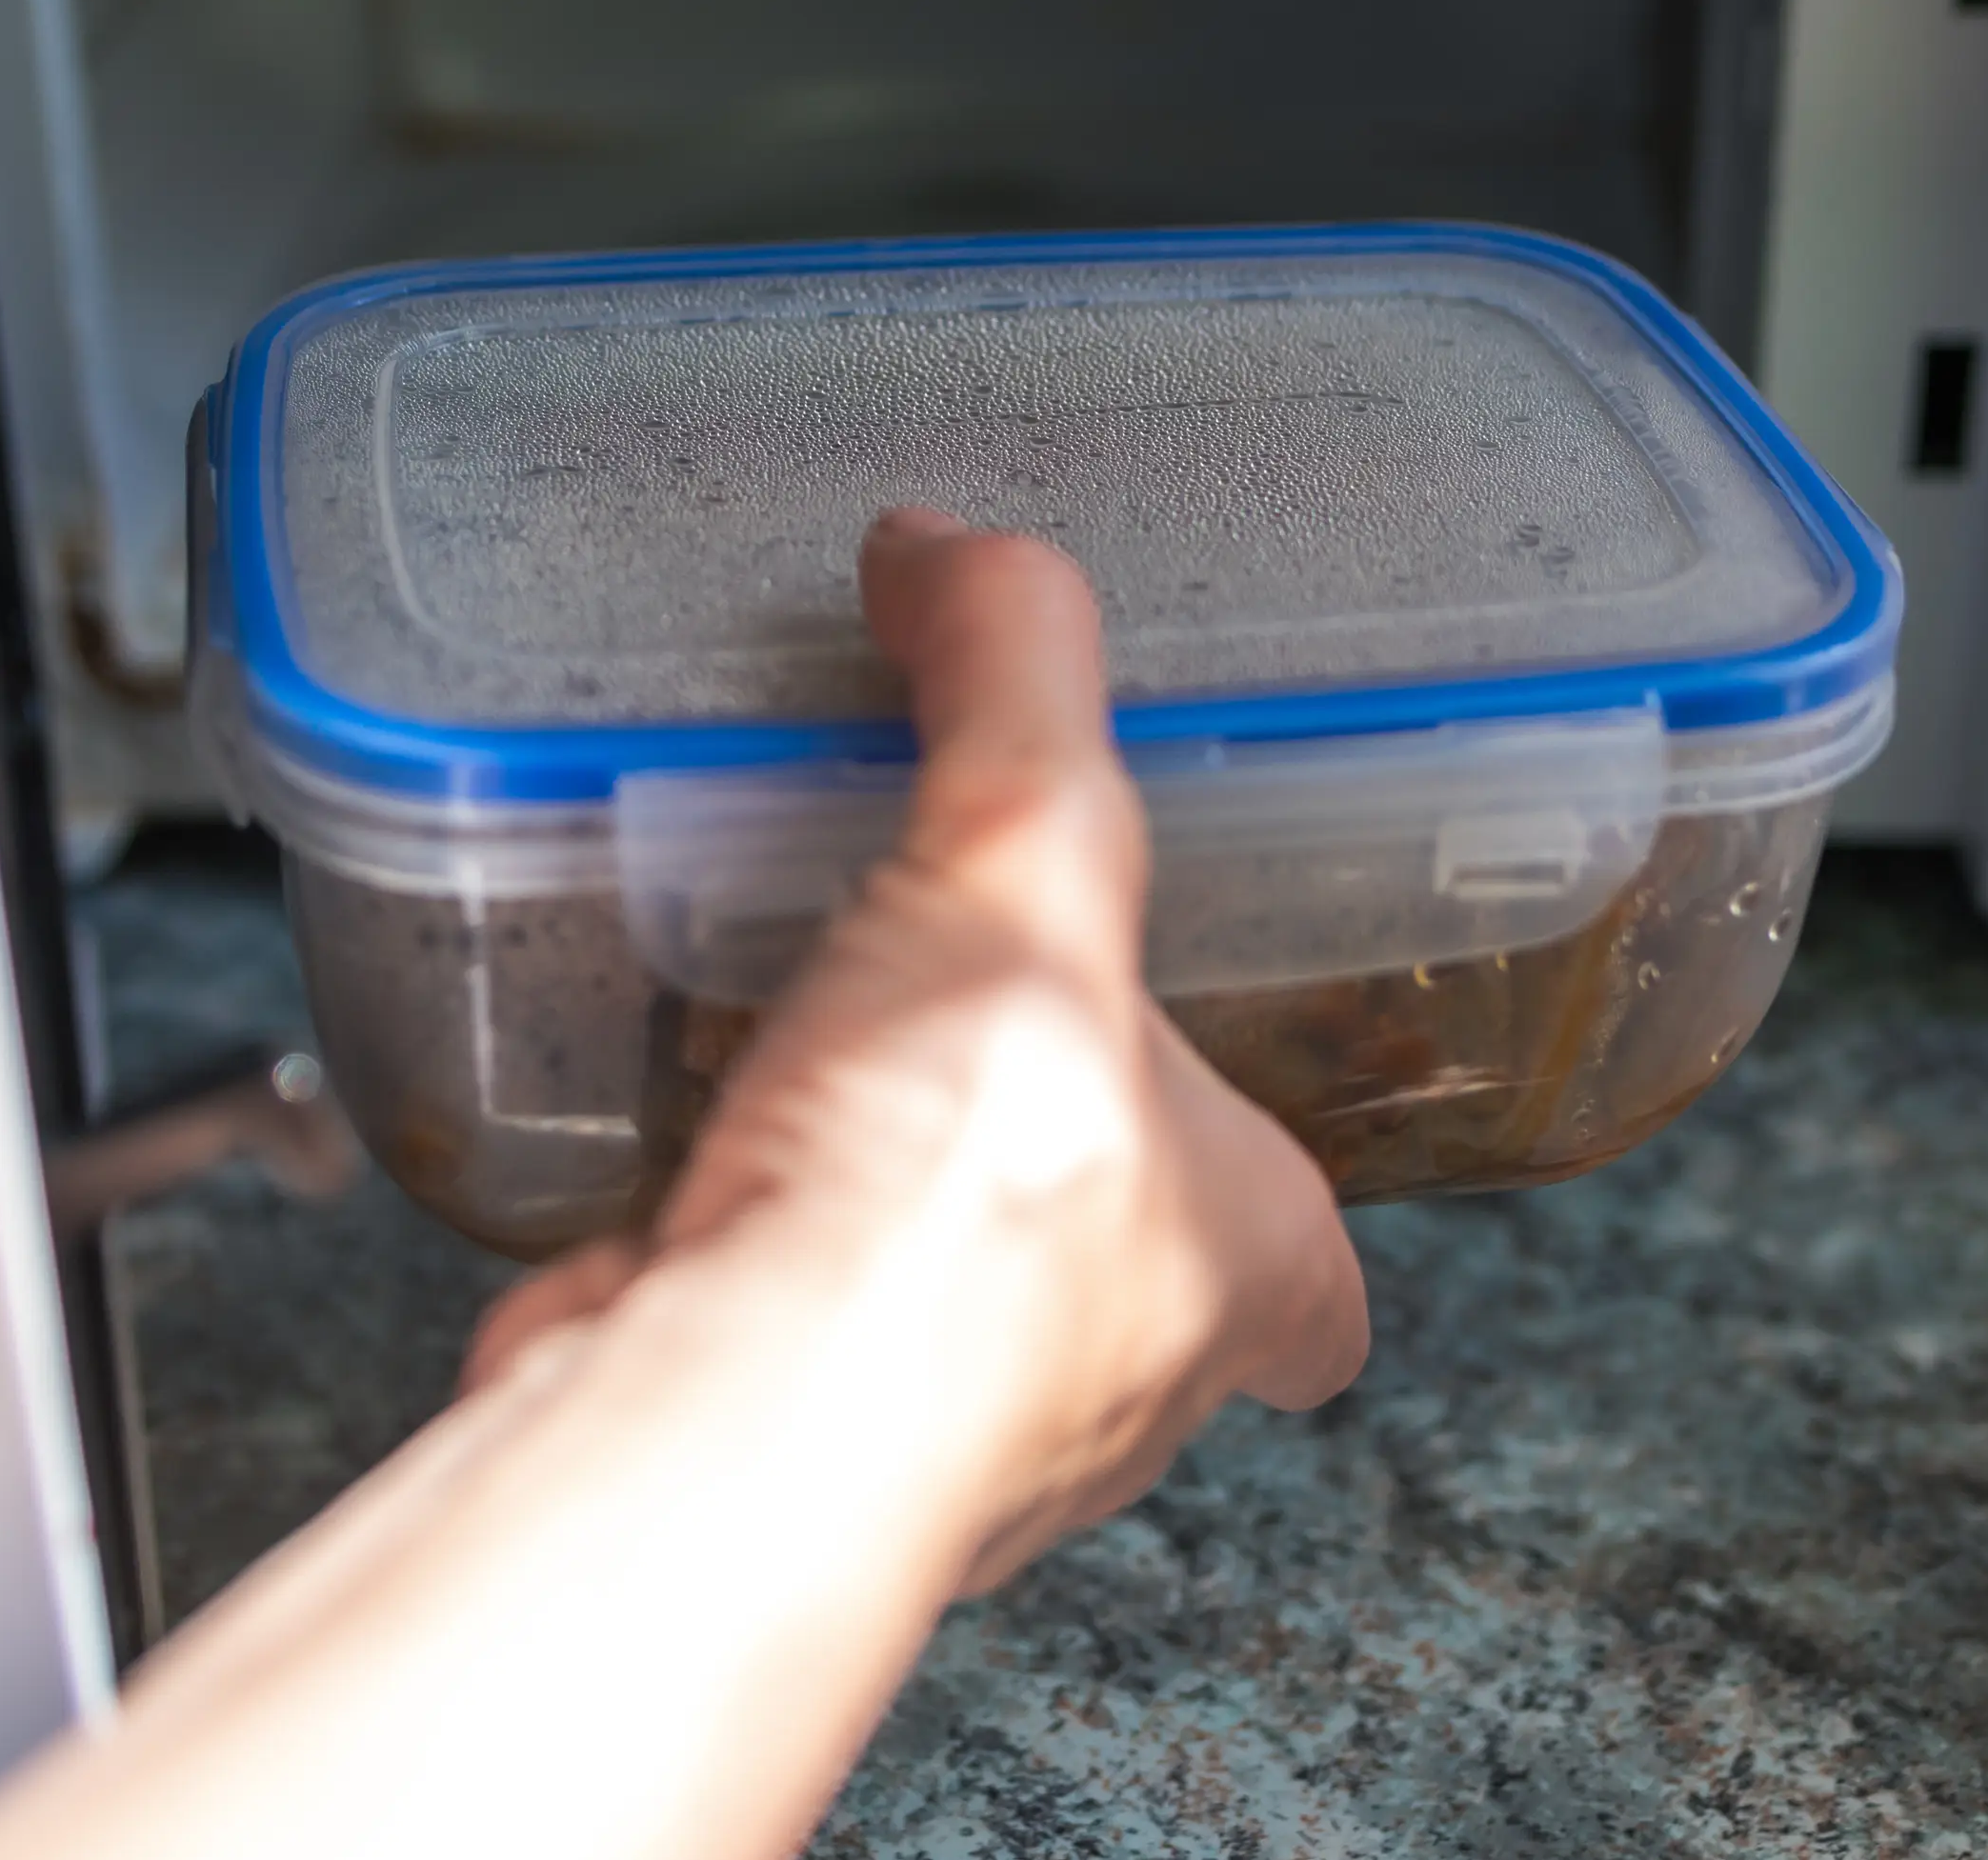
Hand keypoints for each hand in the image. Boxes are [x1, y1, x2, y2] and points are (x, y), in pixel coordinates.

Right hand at [468, 509, 1367, 1589]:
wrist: (719, 1424)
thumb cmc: (941, 1215)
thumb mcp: (1019, 856)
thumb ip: (1012, 679)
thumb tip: (958, 549)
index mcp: (1240, 1260)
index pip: (1319, 1272)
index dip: (1279, 1184)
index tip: (1233, 1104)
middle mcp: (1110, 1382)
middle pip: (1122, 1273)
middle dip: (1057, 1163)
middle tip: (982, 1013)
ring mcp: (934, 1437)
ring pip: (935, 1310)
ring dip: (880, 1198)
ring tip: (809, 1037)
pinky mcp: (768, 1437)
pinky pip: (763, 1320)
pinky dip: (721, 1233)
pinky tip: (667, 1134)